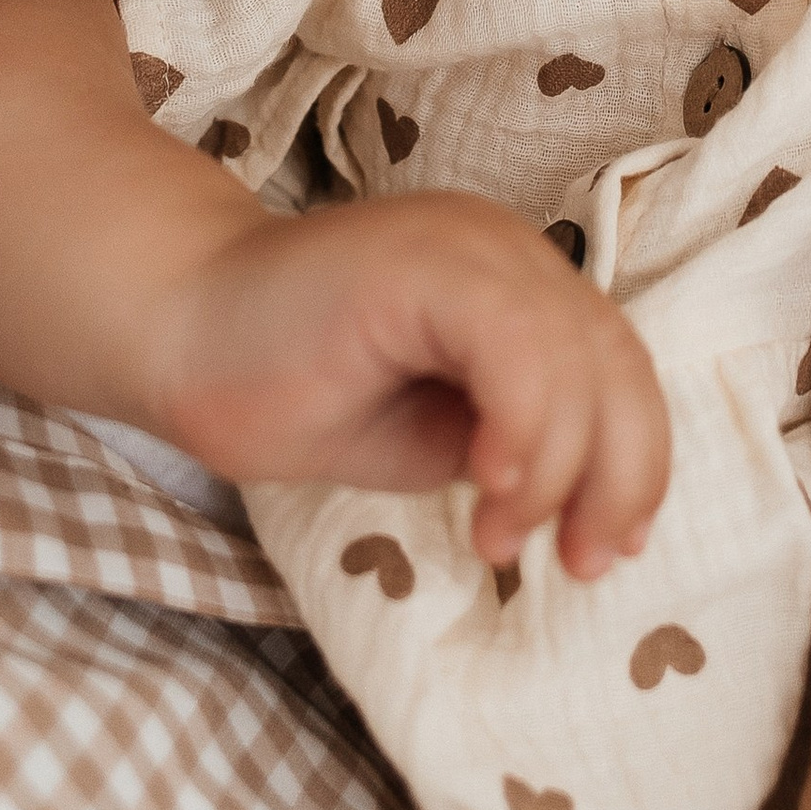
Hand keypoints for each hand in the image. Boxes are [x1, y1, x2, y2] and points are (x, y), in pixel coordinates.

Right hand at [148, 190, 671, 575]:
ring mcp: (469, 245)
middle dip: (618, 478)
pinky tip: (488, 482)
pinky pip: (515, 339)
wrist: (175, 335)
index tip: (608, 552)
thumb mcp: (435, 435)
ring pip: (578, 357)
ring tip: (497, 538)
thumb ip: (514, 444)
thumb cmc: (291, 390)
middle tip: (580, 564)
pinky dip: (525, 420)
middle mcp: (508, 250)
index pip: (619, 371)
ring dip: (558, 470)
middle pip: (618, 363)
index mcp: (519, 285)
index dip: (634, 465)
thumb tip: (587, 496)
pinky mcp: (424, 260)